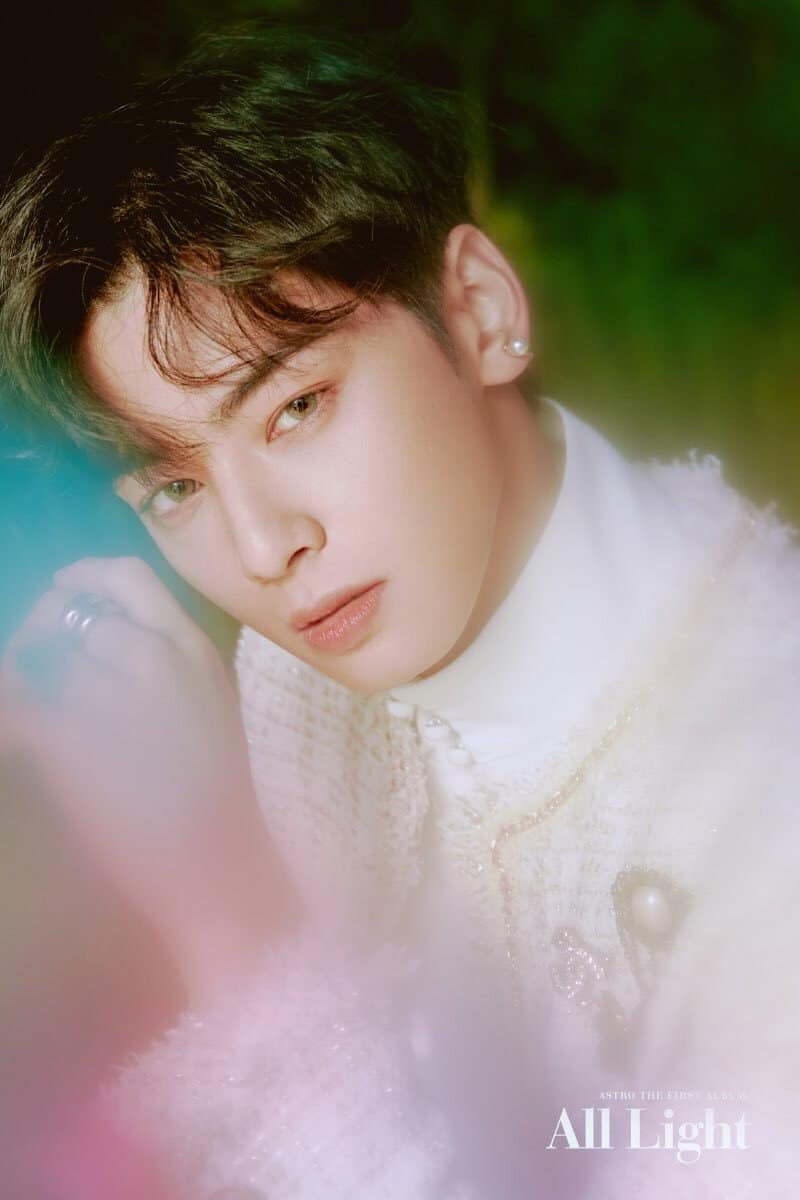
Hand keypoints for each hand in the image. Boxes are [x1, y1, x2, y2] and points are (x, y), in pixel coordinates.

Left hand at [2, 556, 294, 1006]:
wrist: (218, 867)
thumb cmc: (218, 792)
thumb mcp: (211, 705)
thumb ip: (170, 660)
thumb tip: (110, 632)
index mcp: (195, 650)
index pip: (129, 578)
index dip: (85, 577)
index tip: (65, 589)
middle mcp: (157, 660)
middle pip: (77, 612)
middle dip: (44, 623)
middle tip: (33, 650)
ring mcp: (116, 699)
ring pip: (44, 658)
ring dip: (29, 673)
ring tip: (32, 698)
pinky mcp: (73, 745)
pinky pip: (19, 704)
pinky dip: (12, 710)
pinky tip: (19, 726)